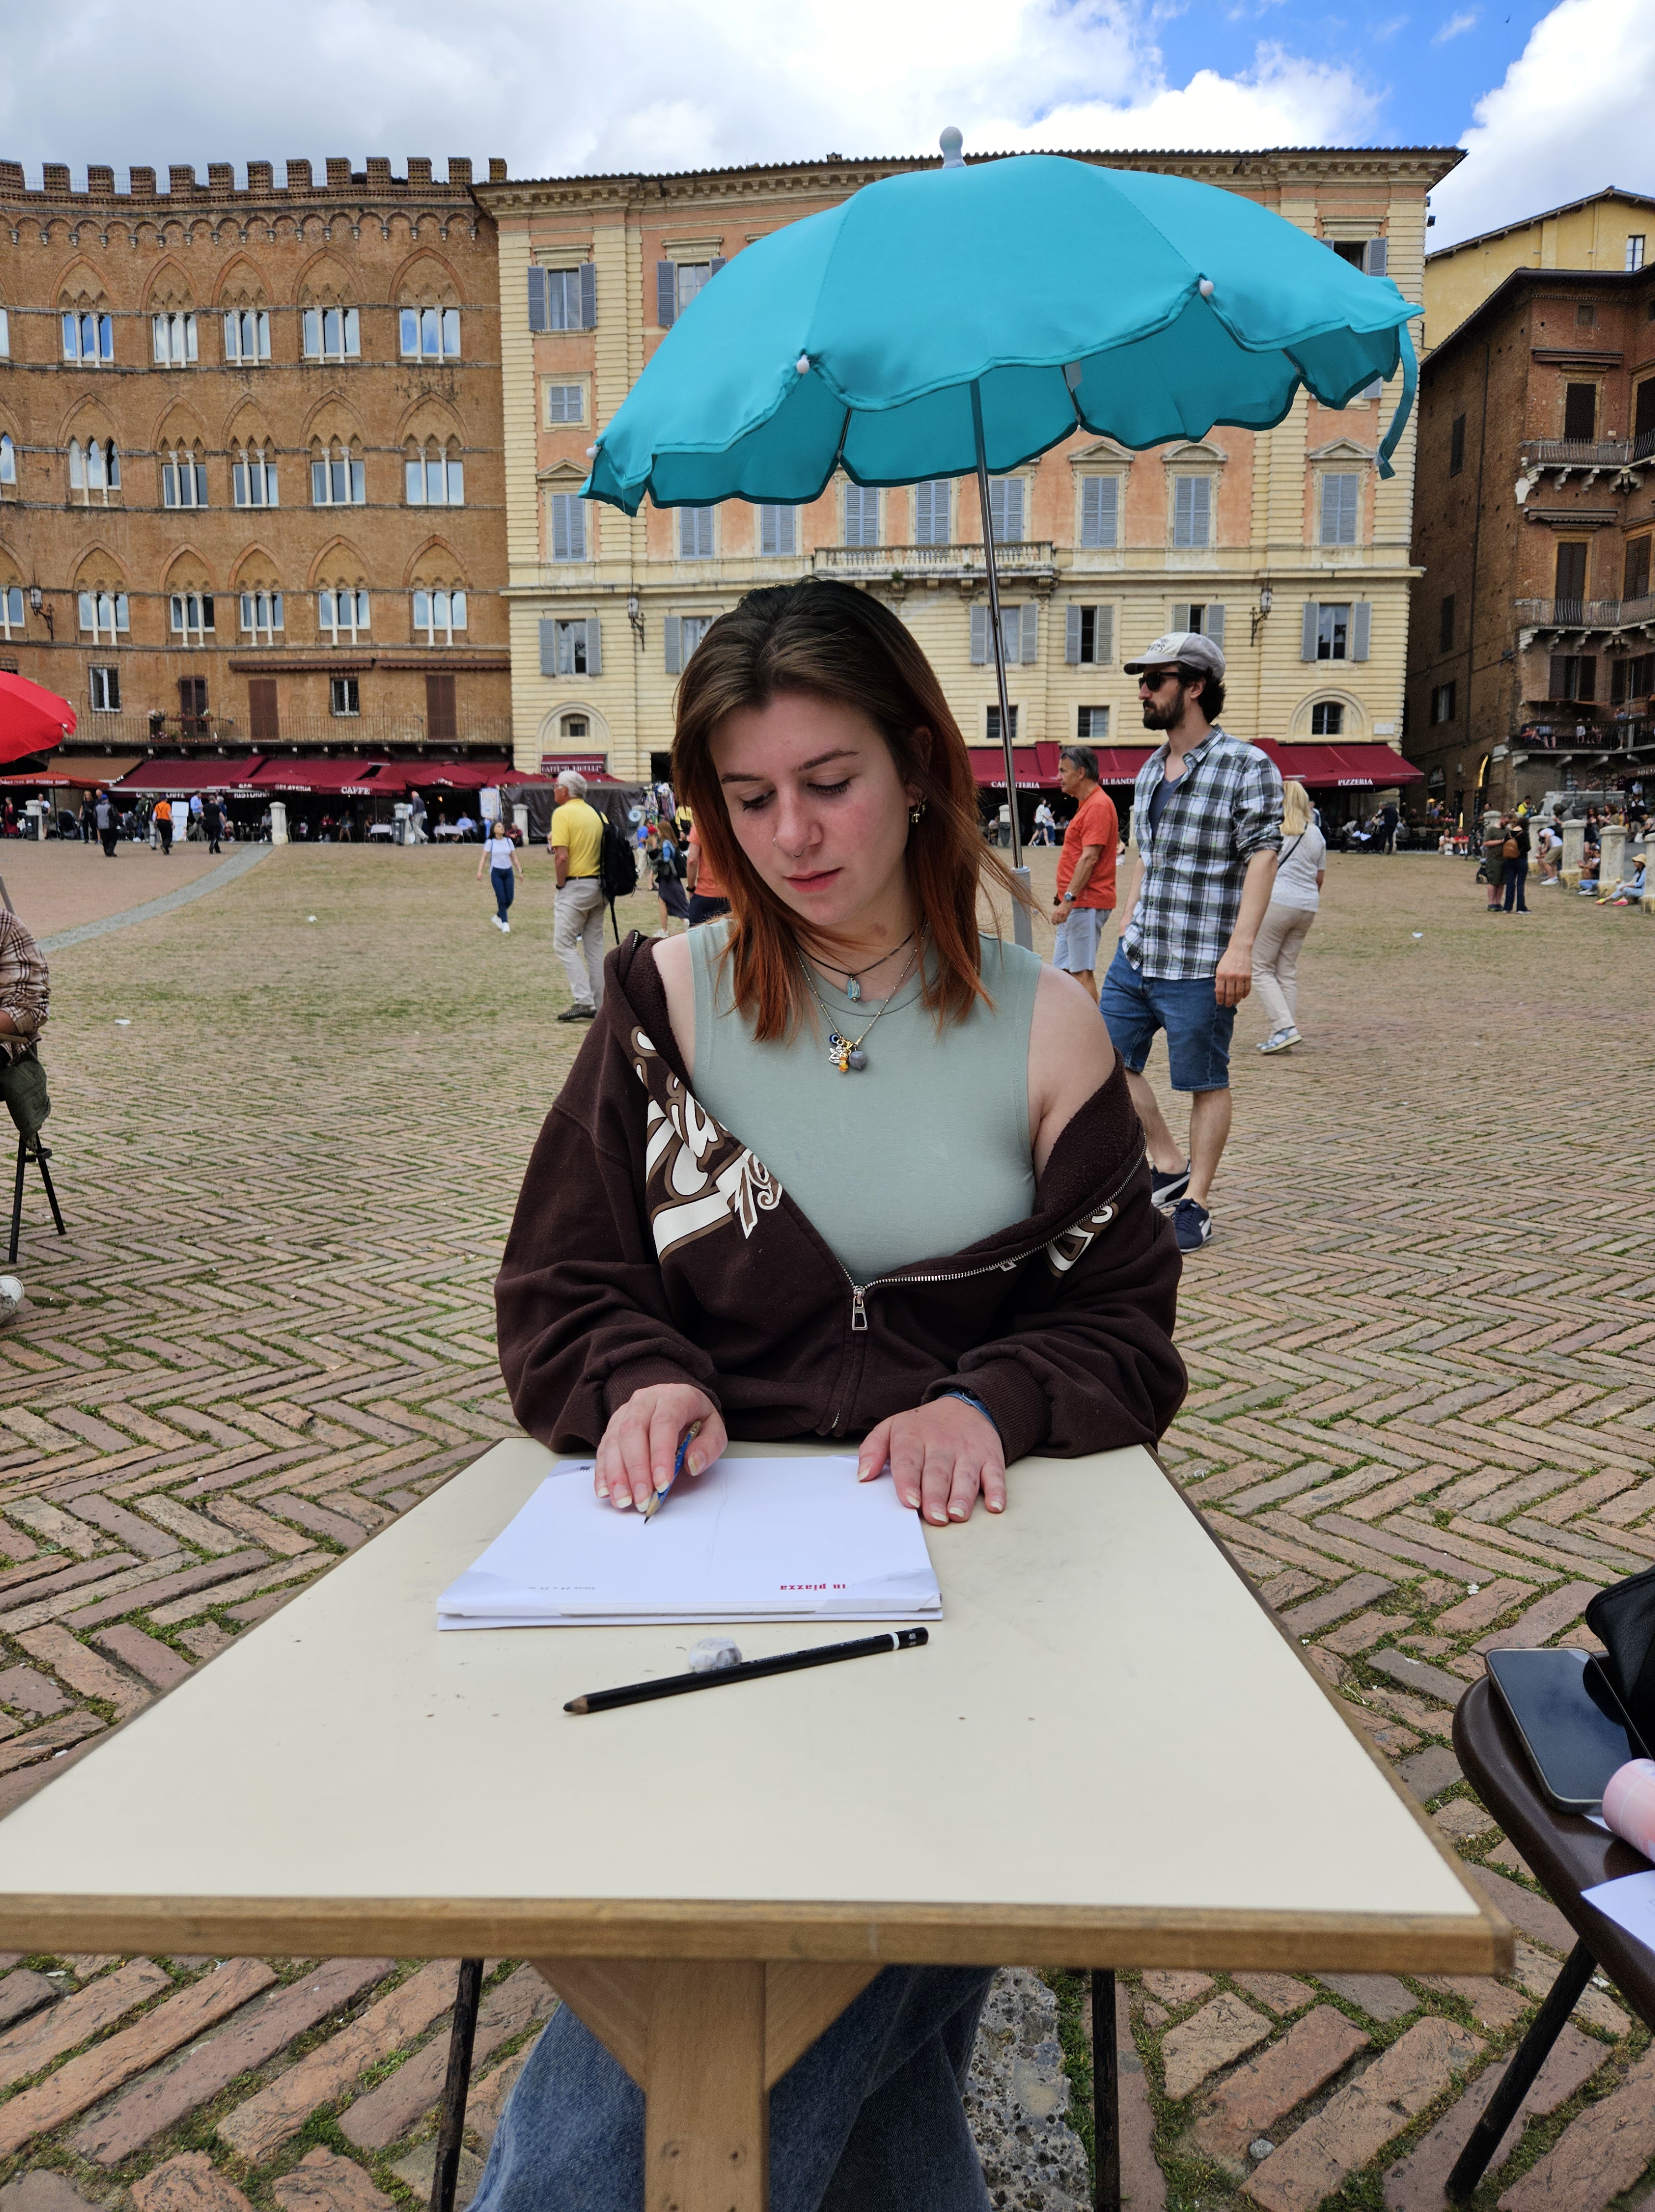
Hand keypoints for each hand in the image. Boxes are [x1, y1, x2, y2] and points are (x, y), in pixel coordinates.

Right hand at [594, 1384, 725, 1512]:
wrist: (677, 1402)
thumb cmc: (696, 1419)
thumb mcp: (714, 1429)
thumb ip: (709, 1446)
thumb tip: (693, 1463)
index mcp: (675, 1397)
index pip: (664, 1422)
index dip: (661, 1454)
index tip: (662, 1483)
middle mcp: (646, 1400)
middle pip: (633, 1431)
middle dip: (636, 1470)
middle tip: (641, 1498)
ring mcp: (626, 1411)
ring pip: (614, 1440)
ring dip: (616, 1474)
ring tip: (623, 1500)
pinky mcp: (613, 1425)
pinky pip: (604, 1448)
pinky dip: (603, 1472)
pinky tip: (606, 1491)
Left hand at [856, 1398, 1005, 1526]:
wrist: (965, 1404)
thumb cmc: (922, 1426)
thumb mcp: (891, 1428)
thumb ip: (872, 1450)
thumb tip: (862, 1476)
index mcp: (913, 1438)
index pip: (909, 1461)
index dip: (909, 1481)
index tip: (910, 1501)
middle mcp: (942, 1444)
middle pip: (938, 1472)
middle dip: (936, 1496)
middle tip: (934, 1516)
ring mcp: (968, 1451)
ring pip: (966, 1476)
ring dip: (962, 1496)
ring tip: (957, 1514)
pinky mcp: (990, 1457)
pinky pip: (995, 1475)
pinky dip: (997, 1491)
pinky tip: (995, 1506)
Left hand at [1050, 899, 1066, 922]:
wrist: (1067, 901)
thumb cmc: (1063, 904)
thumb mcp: (1058, 908)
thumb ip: (1056, 913)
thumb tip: (1056, 918)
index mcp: (1055, 911)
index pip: (1053, 919)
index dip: (1053, 922)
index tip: (1054, 923)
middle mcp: (1058, 913)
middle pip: (1056, 921)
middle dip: (1056, 923)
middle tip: (1058, 923)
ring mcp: (1062, 914)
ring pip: (1060, 921)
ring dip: (1061, 922)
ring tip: (1061, 921)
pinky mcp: (1066, 914)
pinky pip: (1064, 919)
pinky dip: (1064, 921)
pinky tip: (1064, 920)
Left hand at [1214, 940, 1253, 1007]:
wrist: (1239, 949)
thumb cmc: (1227, 959)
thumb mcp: (1219, 968)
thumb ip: (1219, 980)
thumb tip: (1218, 992)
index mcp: (1221, 974)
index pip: (1220, 991)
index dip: (1220, 999)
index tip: (1220, 1003)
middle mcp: (1230, 976)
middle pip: (1229, 994)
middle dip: (1228, 1002)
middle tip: (1228, 1005)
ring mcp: (1240, 976)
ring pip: (1239, 993)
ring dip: (1237, 1000)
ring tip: (1235, 1002)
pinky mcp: (1248, 976)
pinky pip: (1247, 988)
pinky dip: (1245, 994)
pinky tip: (1243, 997)